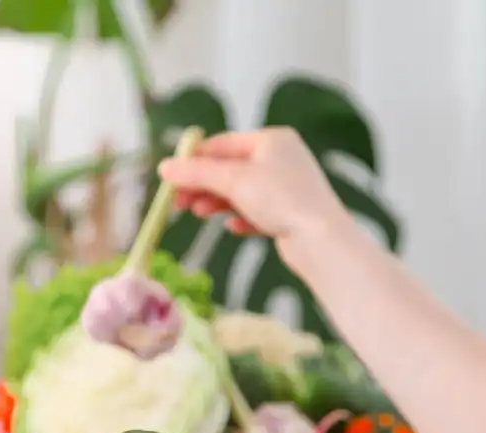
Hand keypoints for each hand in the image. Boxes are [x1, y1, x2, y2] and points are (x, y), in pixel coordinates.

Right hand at [158, 127, 357, 273]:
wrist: (321, 239)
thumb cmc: (281, 200)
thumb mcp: (233, 181)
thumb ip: (197, 173)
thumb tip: (164, 167)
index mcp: (272, 140)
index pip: (223, 144)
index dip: (195, 160)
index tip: (170, 177)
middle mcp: (283, 159)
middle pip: (231, 169)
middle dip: (203, 185)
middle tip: (178, 203)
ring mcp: (288, 187)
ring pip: (243, 191)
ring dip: (218, 202)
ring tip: (198, 214)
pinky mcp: (291, 213)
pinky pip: (258, 211)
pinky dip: (242, 217)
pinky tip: (232, 227)